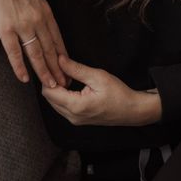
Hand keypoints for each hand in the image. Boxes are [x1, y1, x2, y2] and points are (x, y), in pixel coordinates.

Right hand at [0, 0, 71, 89]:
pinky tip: (24, 78)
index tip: (69, 70)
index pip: (58, 39)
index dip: (64, 57)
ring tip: (50, 86)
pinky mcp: (5, 28)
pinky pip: (14, 52)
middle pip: (50, 50)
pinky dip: (20, 67)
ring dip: (44, 72)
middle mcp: (37, 19)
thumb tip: (41, 27)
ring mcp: (22, 24)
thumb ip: (38, 12)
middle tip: (65, 85)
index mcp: (45, 11)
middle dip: (59, 69)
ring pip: (36, 54)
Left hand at [41, 54, 162, 126]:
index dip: (48, 76)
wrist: (132, 110)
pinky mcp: (78, 120)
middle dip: (51, 82)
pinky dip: (62, 95)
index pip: (49, 91)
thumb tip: (59, 59)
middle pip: (49, 98)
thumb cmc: (118, 93)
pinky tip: (71, 85)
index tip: (53, 64)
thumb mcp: (97, 76)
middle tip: (59, 68)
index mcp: (76, 106)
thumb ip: (76, 69)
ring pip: (54, 103)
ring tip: (67, 76)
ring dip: (56, 89)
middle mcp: (72, 116)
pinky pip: (62, 107)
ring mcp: (75, 120)